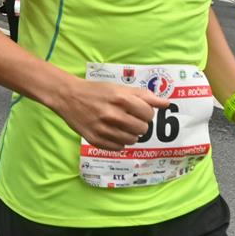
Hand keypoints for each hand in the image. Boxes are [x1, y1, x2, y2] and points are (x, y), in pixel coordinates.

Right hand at [51, 78, 169, 151]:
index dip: (146, 113)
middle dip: (139, 124)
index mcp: (121, 99)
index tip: (139, 111)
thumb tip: (166, 104)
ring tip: (121, 126)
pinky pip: (118, 147)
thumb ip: (144, 96)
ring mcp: (103, 129)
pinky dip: (119, 141)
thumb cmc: (96, 90)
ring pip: (132, 140)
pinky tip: (112, 132)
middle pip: (142, 129)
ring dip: (130, 134)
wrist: (68, 96)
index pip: (148, 114)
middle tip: (130, 119)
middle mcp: (112, 115)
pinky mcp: (95, 139)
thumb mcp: (120, 88)